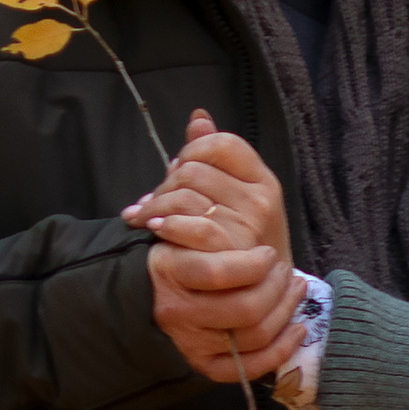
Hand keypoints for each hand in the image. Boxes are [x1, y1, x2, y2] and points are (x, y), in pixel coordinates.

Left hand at [127, 111, 293, 270]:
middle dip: (166, 182)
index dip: (192, 149)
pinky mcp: (229, 252)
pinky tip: (151, 228)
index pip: (222, 143)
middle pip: (194, 169)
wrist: (265, 291)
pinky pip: (188, 226)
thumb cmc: (247, 240)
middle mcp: (259, 200)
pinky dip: (164, 224)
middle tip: (154, 200)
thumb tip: (198, 118)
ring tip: (143, 216)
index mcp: (263, 179)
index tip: (178, 167)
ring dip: (154, 205)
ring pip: (184, 195)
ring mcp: (246, 226)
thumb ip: (217, 156)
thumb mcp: (242, 195)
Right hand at [146, 237, 304, 384]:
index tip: (268, 254)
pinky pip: (248, 368)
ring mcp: (190, 342)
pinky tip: (297, 330)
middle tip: (286, 271)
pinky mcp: (203, 363)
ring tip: (295, 290)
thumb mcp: (184, 233)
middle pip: (245, 309)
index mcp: (170, 272)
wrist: (144, 292)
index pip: (219, 273)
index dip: (255, 264)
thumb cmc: (175, 256)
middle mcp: (178, 311)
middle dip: (278, 288)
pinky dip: (281, 351)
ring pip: (254, 336)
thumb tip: (254, 246)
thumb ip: (213, 233)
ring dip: (286, 311)